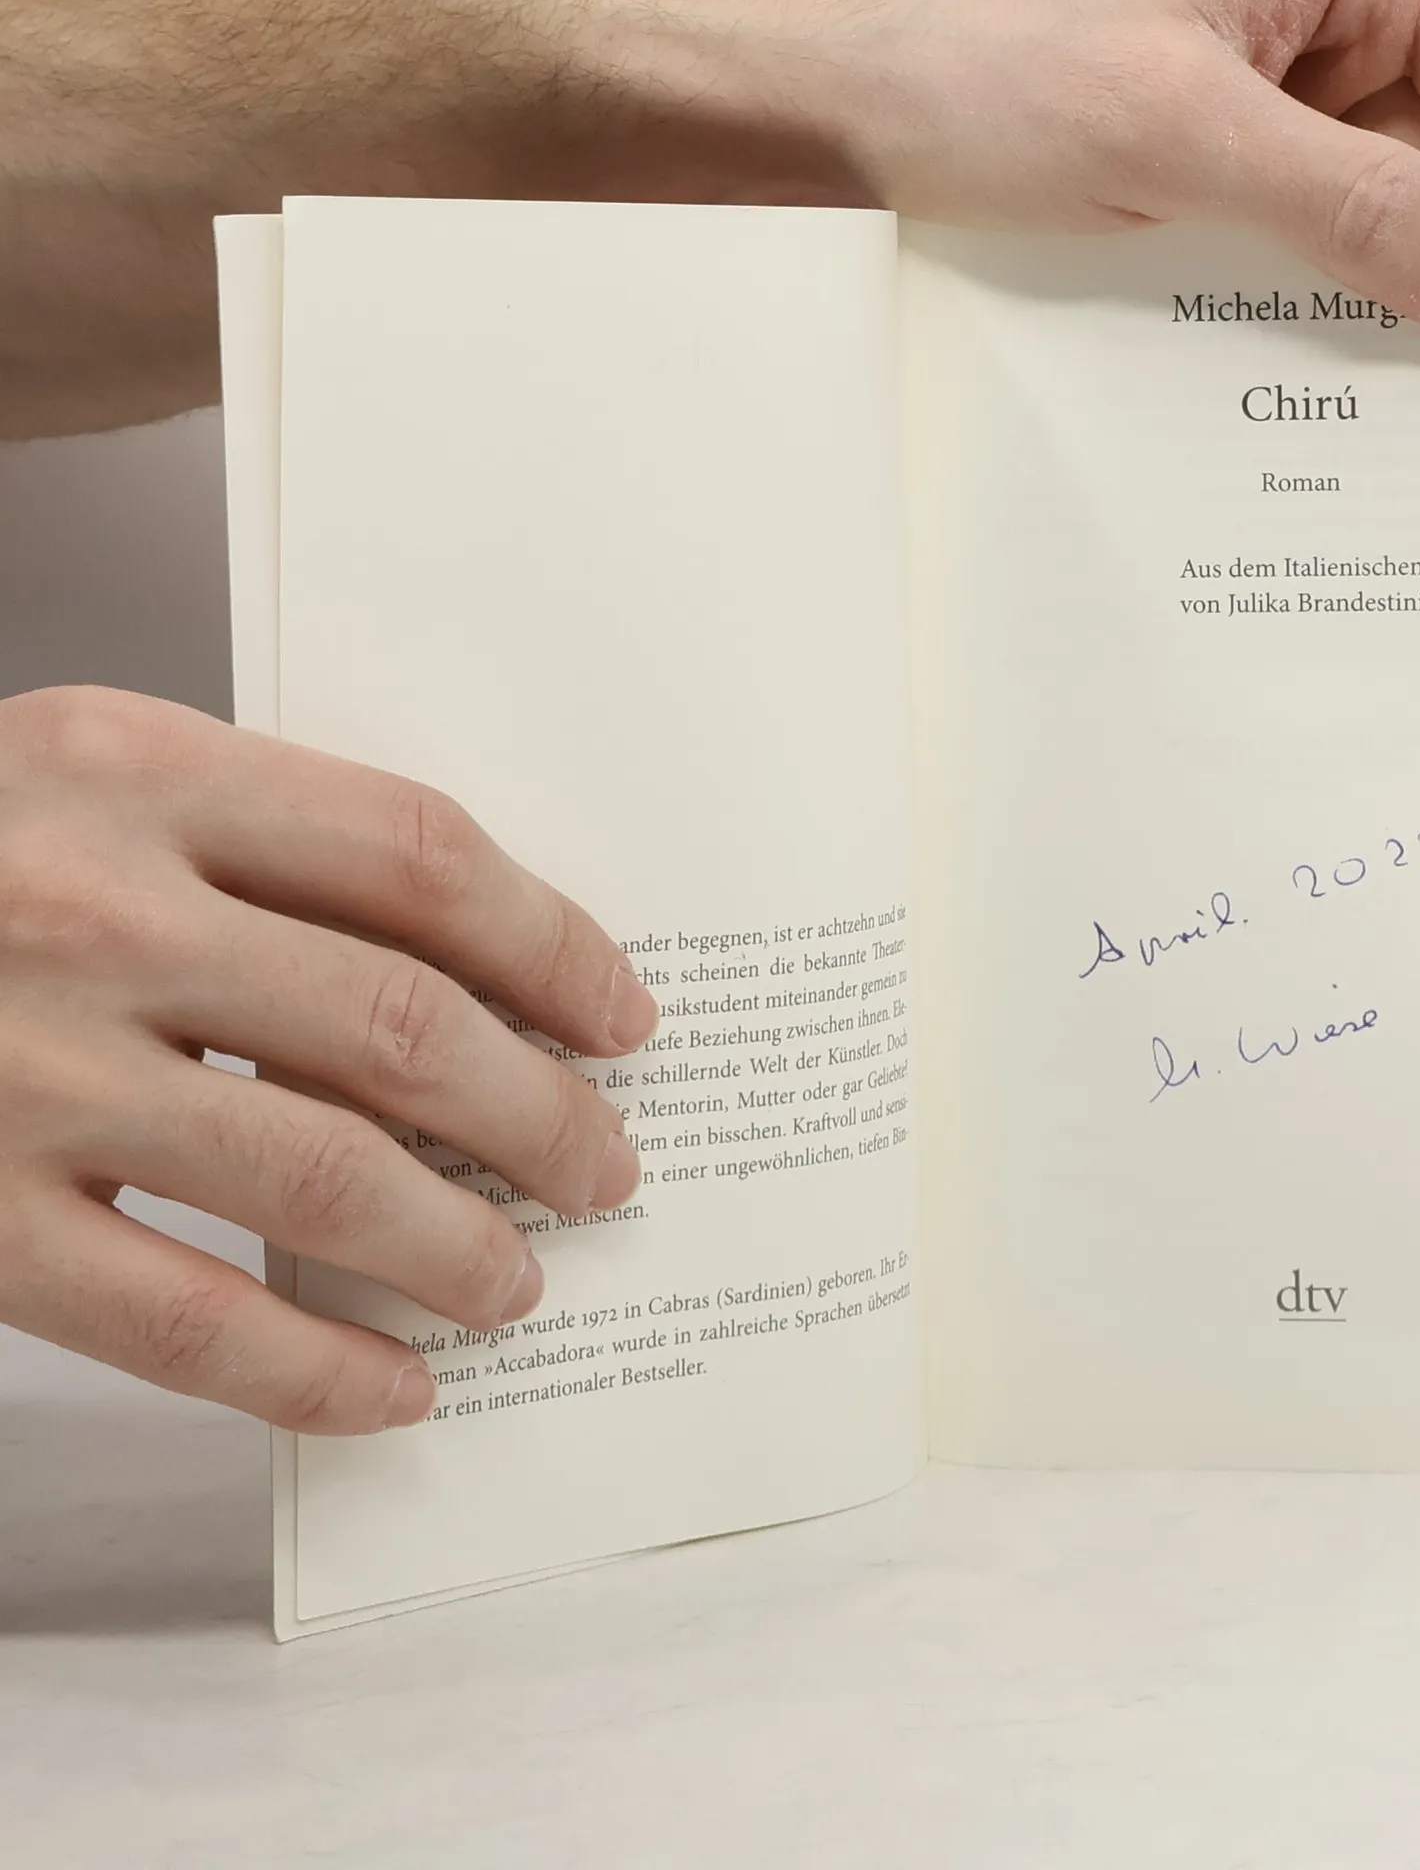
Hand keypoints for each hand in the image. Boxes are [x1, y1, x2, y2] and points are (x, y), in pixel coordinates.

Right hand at [0, 687, 655, 1432]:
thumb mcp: (86, 783)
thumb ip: (259, 851)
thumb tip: (484, 986)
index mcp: (135, 764)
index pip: (420, 855)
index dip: (554, 946)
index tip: (622, 1018)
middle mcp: (87, 906)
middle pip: (403, 1023)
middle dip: (540, 1115)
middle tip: (605, 1167)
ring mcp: (18, 1069)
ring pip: (321, 1176)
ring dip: (457, 1247)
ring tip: (521, 1283)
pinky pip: (182, 1322)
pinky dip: (313, 1373)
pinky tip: (394, 1391)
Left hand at [576, 0, 1419, 341]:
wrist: (827, 96)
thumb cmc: (977, 58)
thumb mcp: (1184, 133)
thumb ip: (1356, 209)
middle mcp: (1312, 26)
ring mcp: (1251, 105)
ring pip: (1361, 223)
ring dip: (1374, 316)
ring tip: (1409, 431)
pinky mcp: (1193, 174)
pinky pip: (1279, 253)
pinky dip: (1292, 319)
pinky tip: (1299, 396)